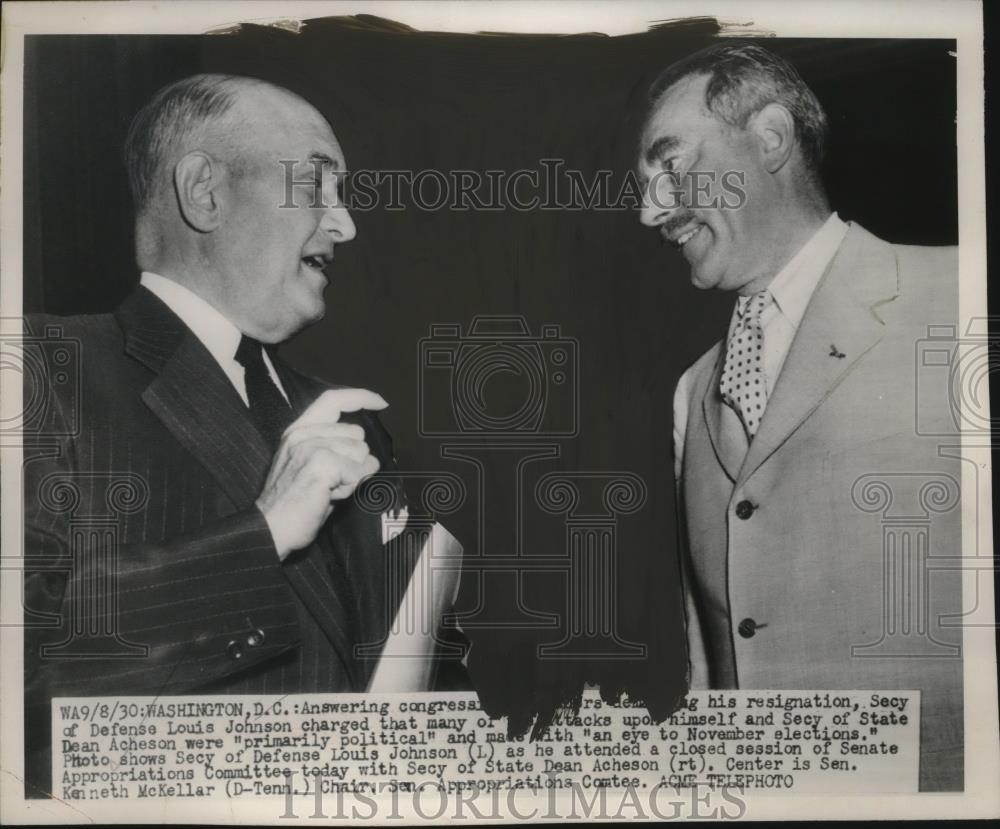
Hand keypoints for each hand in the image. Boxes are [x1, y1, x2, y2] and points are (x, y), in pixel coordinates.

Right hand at [256, 388, 387, 559]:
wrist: (270, 529)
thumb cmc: (292, 504)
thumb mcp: (309, 465)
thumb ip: (333, 448)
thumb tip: (366, 451)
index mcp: (298, 430)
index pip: (333, 399)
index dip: (360, 397)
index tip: (380, 402)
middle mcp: (303, 433)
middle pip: (357, 433)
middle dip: (354, 460)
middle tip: (331, 482)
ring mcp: (311, 446)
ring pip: (361, 452)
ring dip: (352, 476)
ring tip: (327, 489)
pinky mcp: (322, 462)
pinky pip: (359, 471)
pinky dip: (352, 486)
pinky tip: (329, 495)